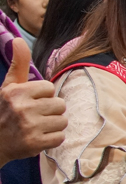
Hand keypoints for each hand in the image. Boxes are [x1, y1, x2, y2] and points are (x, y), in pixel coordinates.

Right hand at [0, 39, 66, 165]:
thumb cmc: (5, 110)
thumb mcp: (9, 86)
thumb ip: (19, 64)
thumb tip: (18, 40)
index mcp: (17, 92)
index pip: (50, 88)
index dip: (42, 96)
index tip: (29, 102)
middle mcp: (23, 108)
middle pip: (60, 105)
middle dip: (50, 111)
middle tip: (33, 116)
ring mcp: (29, 127)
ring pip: (62, 121)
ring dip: (52, 125)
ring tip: (36, 127)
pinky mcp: (35, 144)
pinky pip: (60, 138)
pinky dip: (51, 139)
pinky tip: (37, 138)